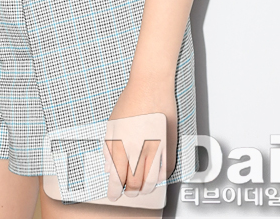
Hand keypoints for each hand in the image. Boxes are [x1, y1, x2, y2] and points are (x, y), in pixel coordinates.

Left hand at [102, 78, 177, 200]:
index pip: (117, 178)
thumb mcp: (113, 123)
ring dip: (144, 188)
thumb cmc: (131, 100)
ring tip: (139, 188)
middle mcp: (140, 150)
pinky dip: (159, 178)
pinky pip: (165, 171)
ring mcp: (157, 149)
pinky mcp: (170, 145)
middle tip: (126, 191)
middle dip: (129, 191)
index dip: (114, 191)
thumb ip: (109, 147)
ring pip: (151, 182)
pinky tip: (153, 176)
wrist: (151, 85)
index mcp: (123, 144)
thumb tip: (109, 167)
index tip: (113, 195)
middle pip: (134, 184)